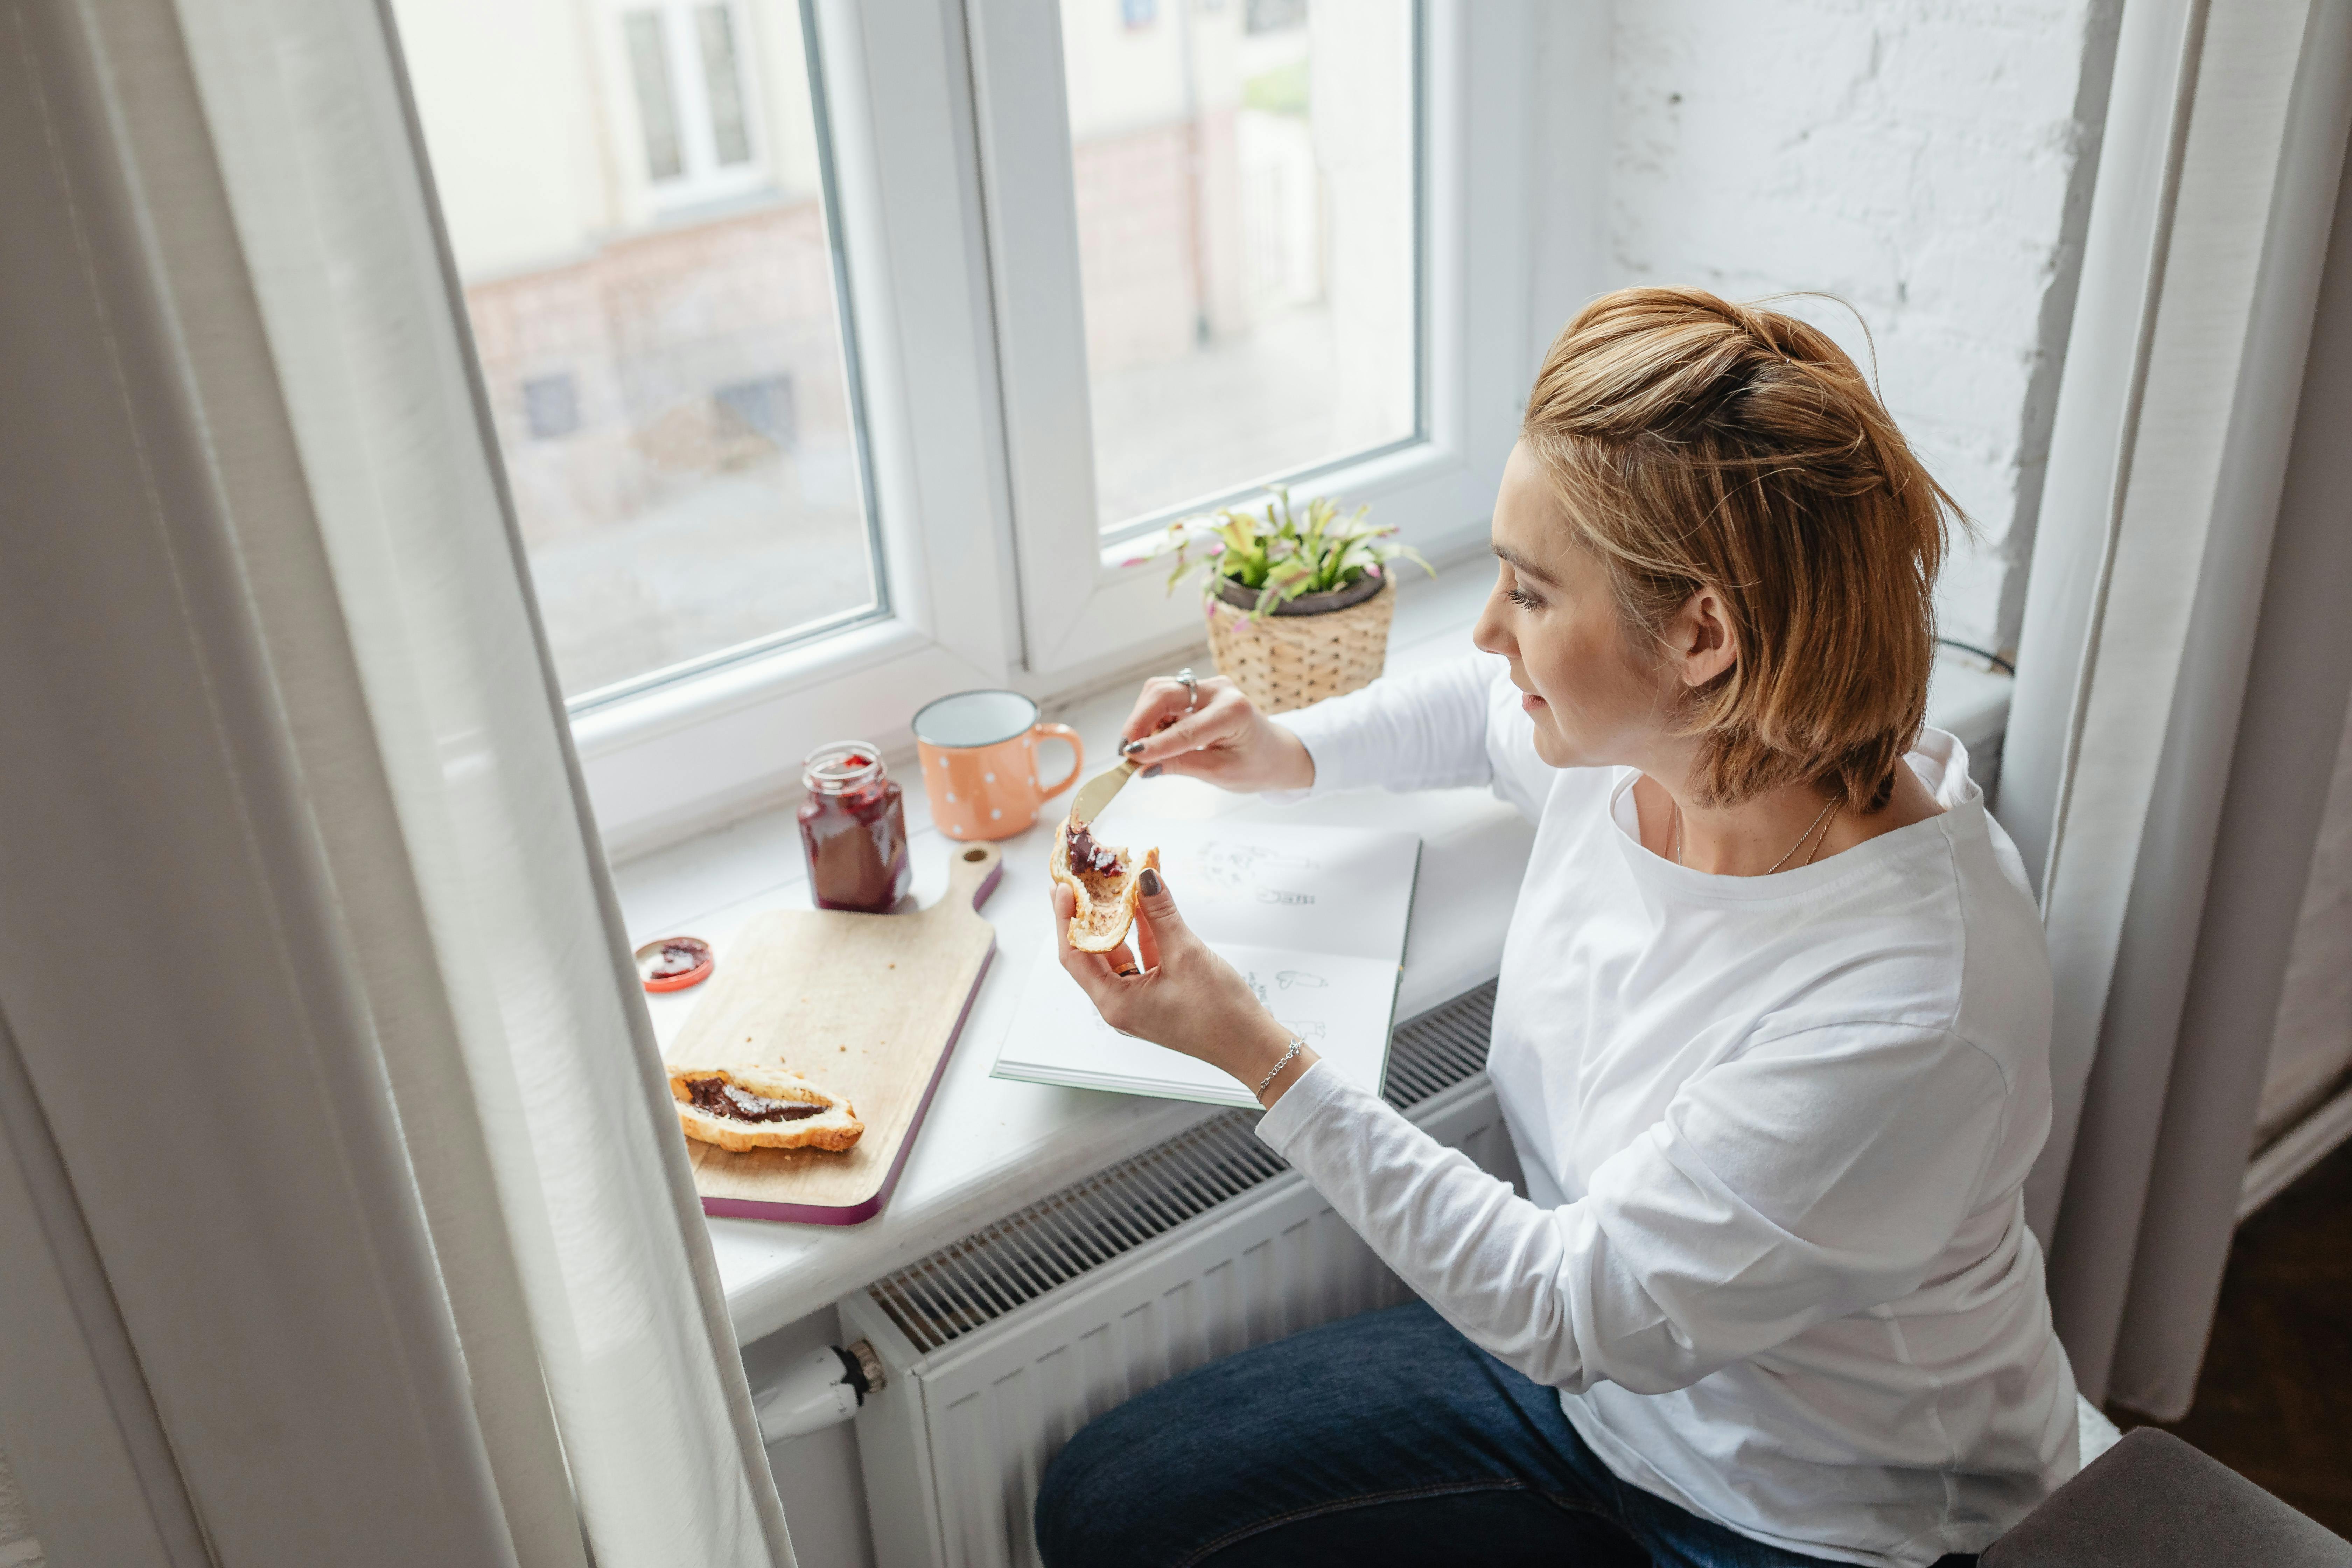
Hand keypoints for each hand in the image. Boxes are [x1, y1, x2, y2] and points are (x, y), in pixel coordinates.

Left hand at [1051, 869, 1318, 1106]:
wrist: (1252, 1046)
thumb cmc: (1220, 1014)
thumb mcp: (1187, 955)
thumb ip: (1162, 913)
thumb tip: (1144, 876)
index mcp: (1116, 1003)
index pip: (1075, 955)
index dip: (1066, 919)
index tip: (1064, 886)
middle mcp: (1121, 1003)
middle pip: (1092, 951)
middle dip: (1088, 913)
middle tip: (1080, 877)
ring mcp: (1139, 999)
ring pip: (1119, 951)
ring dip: (1119, 917)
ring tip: (1114, 882)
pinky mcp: (1159, 993)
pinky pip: (1143, 956)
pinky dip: (1144, 929)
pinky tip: (1147, 900)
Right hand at [1117, 674, 1314, 792]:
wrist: (1275, 753)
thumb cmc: (1255, 765)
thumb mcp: (1220, 773)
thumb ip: (1181, 765)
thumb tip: (1142, 767)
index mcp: (1234, 712)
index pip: (1186, 728)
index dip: (1155, 744)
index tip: (1129, 757)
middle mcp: (1221, 690)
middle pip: (1164, 694)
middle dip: (1139, 721)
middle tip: (1126, 752)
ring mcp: (1209, 686)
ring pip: (1159, 691)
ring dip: (1143, 718)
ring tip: (1141, 748)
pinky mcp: (1199, 689)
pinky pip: (1165, 696)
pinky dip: (1152, 717)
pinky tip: (1154, 739)